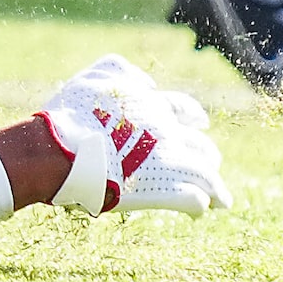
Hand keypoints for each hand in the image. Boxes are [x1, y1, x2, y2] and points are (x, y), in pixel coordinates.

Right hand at [38, 54, 229, 216]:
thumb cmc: (73, 114)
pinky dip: (199, 205)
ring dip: (212, 186)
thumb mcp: (96, 78)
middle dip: (205, 155)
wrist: (64, 148)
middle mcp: (166, 131)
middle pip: (199, 144)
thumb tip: (147, 84)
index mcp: (151, 105)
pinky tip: (201, 210)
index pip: (183, 109)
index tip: (201, 121)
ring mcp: (167, 160)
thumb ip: (121, 71)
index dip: (193, 116)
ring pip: (204, 173)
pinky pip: (192, 199)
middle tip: (210, 164)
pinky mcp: (163, 188)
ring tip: (218, 197)